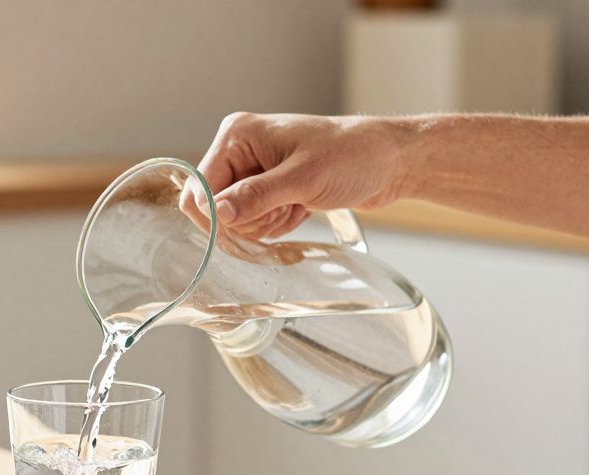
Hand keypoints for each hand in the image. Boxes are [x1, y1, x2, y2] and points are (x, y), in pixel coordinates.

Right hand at [180, 112, 411, 239]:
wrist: (388, 162)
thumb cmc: (353, 157)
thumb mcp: (304, 178)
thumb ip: (257, 196)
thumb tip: (218, 213)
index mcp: (238, 136)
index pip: (199, 186)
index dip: (217, 214)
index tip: (246, 225)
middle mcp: (239, 151)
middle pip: (214, 208)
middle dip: (248, 218)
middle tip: (285, 205)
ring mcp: (252, 172)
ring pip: (234, 220)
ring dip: (266, 222)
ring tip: (298, 203)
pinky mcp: (266, 189)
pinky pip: (253, 222)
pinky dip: (277, 223)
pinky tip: (300, 208)